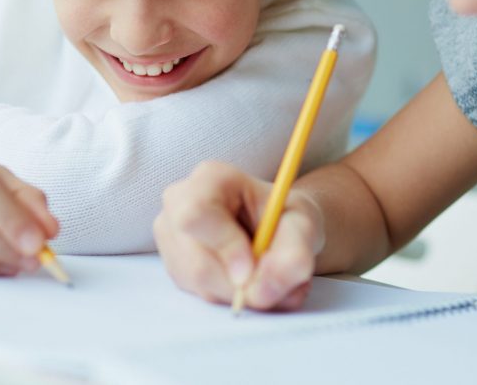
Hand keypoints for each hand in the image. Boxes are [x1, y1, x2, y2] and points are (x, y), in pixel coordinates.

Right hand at [153, 161, 322, 310]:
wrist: (278, 229)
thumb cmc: (286, 218)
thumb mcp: (305, 227)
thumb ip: (293, 255)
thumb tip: (262, 292)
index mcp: (210, 179)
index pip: (197, 214)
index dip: (225, 247)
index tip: (253, 269)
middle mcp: (178, 205)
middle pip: (196, 262)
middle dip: (240, 284)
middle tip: (274, 283)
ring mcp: (171, 238)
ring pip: (199, 284)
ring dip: (241, 293)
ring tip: (270, 278)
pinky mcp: (174, 267)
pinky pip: (201, 296)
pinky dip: (233, 298)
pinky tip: (250, 282)